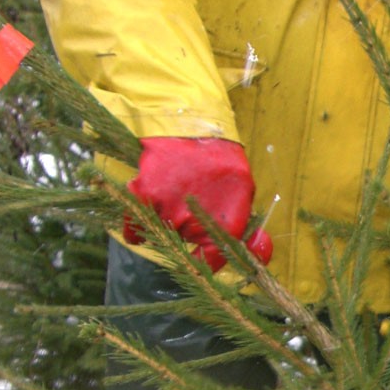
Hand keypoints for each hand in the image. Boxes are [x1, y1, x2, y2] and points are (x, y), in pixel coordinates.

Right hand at [125, 137, 271, 270]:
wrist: (194, 126)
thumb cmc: (222, 163)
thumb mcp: (243, 193)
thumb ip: (245, 229)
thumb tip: (256, 259)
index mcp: (227, 224)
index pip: (212, 262)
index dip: (206, 262)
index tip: (200, 257)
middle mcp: (196, 221)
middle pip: (182, 245)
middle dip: (185, 232)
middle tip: (190, 203)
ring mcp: (168, 208)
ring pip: (160, 234)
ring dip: (163, 222)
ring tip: (175, 194)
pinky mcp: (144, 195)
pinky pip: (134, 228)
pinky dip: (136, 229)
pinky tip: (146, 215)